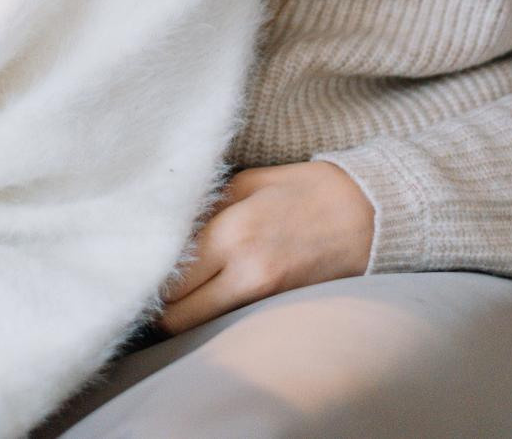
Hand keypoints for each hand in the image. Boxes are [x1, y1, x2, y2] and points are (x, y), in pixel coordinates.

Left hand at [158, 161, 374, 334]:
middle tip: (157, 286)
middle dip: (162, 305)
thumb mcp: (248, 182)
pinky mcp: (281, 312)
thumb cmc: (305, 190)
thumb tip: (170, 229)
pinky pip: (232, 324)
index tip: (143, 265)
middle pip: (178, 316)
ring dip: (187, 315)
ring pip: (202, 327)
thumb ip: (206, 207)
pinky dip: (216, 317)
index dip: (151, 274)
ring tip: (183, 294)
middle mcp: (245, 273)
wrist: (368, 215)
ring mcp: (265, 299)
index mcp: (232, 233)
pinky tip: (214, 297)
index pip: (169, 276)